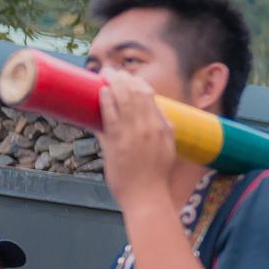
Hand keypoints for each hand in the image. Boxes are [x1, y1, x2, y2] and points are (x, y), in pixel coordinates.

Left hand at [98, 71, 178, 212]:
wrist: (148, 197)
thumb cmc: (156, 177)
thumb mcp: (167, 149)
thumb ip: (161, 132)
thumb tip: (153, 119)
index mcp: (164, 127)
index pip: (151, 96)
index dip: (138, 83)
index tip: (129, 78)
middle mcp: (150, 126)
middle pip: (137, 92)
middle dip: (124, 78)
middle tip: (113, 71)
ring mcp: (134, 133)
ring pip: (124, 99)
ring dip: (114, 83)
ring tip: (105, 74)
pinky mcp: (117, 142)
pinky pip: (110, 115)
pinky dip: (106, 100)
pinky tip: (101, 91)